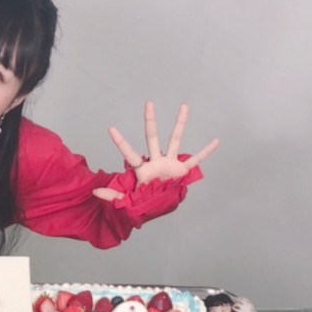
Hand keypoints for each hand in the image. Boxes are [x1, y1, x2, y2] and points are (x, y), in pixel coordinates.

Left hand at [93, 102, 218, 200]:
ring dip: (180, 124)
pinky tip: (216, 141)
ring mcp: (169, 164)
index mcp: (140, 169)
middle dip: (150, 121)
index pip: (129, 153)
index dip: (121, 142)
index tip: (111, 128)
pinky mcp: (181, 171)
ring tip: (184, 106)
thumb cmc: (140, 202)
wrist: (156, 208)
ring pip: (174, 140)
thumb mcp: (124, 201)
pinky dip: (206, 152)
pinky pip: (196, 160)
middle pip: (152, 137)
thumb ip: (112, 196)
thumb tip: (95, 193)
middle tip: (148, 103)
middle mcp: (155, 161)